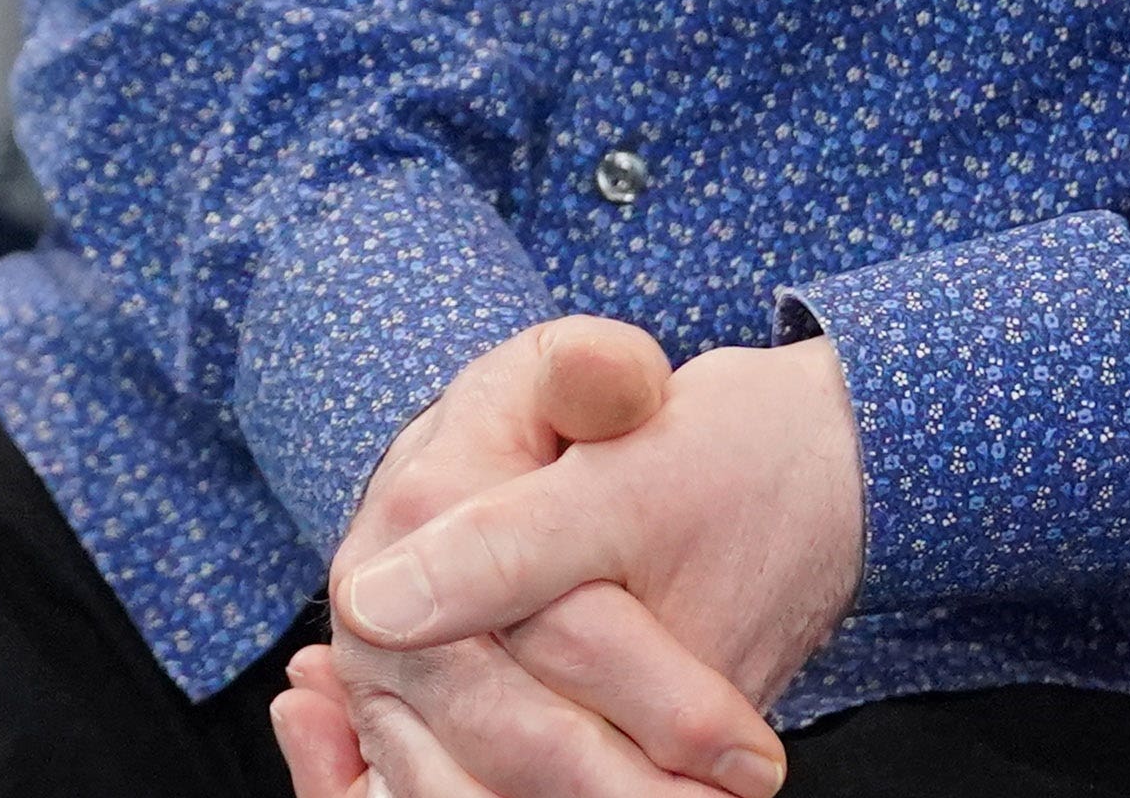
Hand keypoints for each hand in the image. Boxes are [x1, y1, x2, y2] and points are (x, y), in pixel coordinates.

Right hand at [263, 321, 786, 797]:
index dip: (665, 702)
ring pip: (463, 794)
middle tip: (741, 794)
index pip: (557, 629)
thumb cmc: (591, 428)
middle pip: (510, 736)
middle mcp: (376, 610)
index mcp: (424, 507)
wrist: (547, 467)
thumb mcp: (596, 374)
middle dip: (632, 787)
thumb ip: (596, 377)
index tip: (753, 752)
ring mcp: (375, 684)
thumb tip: (613, 375)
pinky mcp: (390, 738)